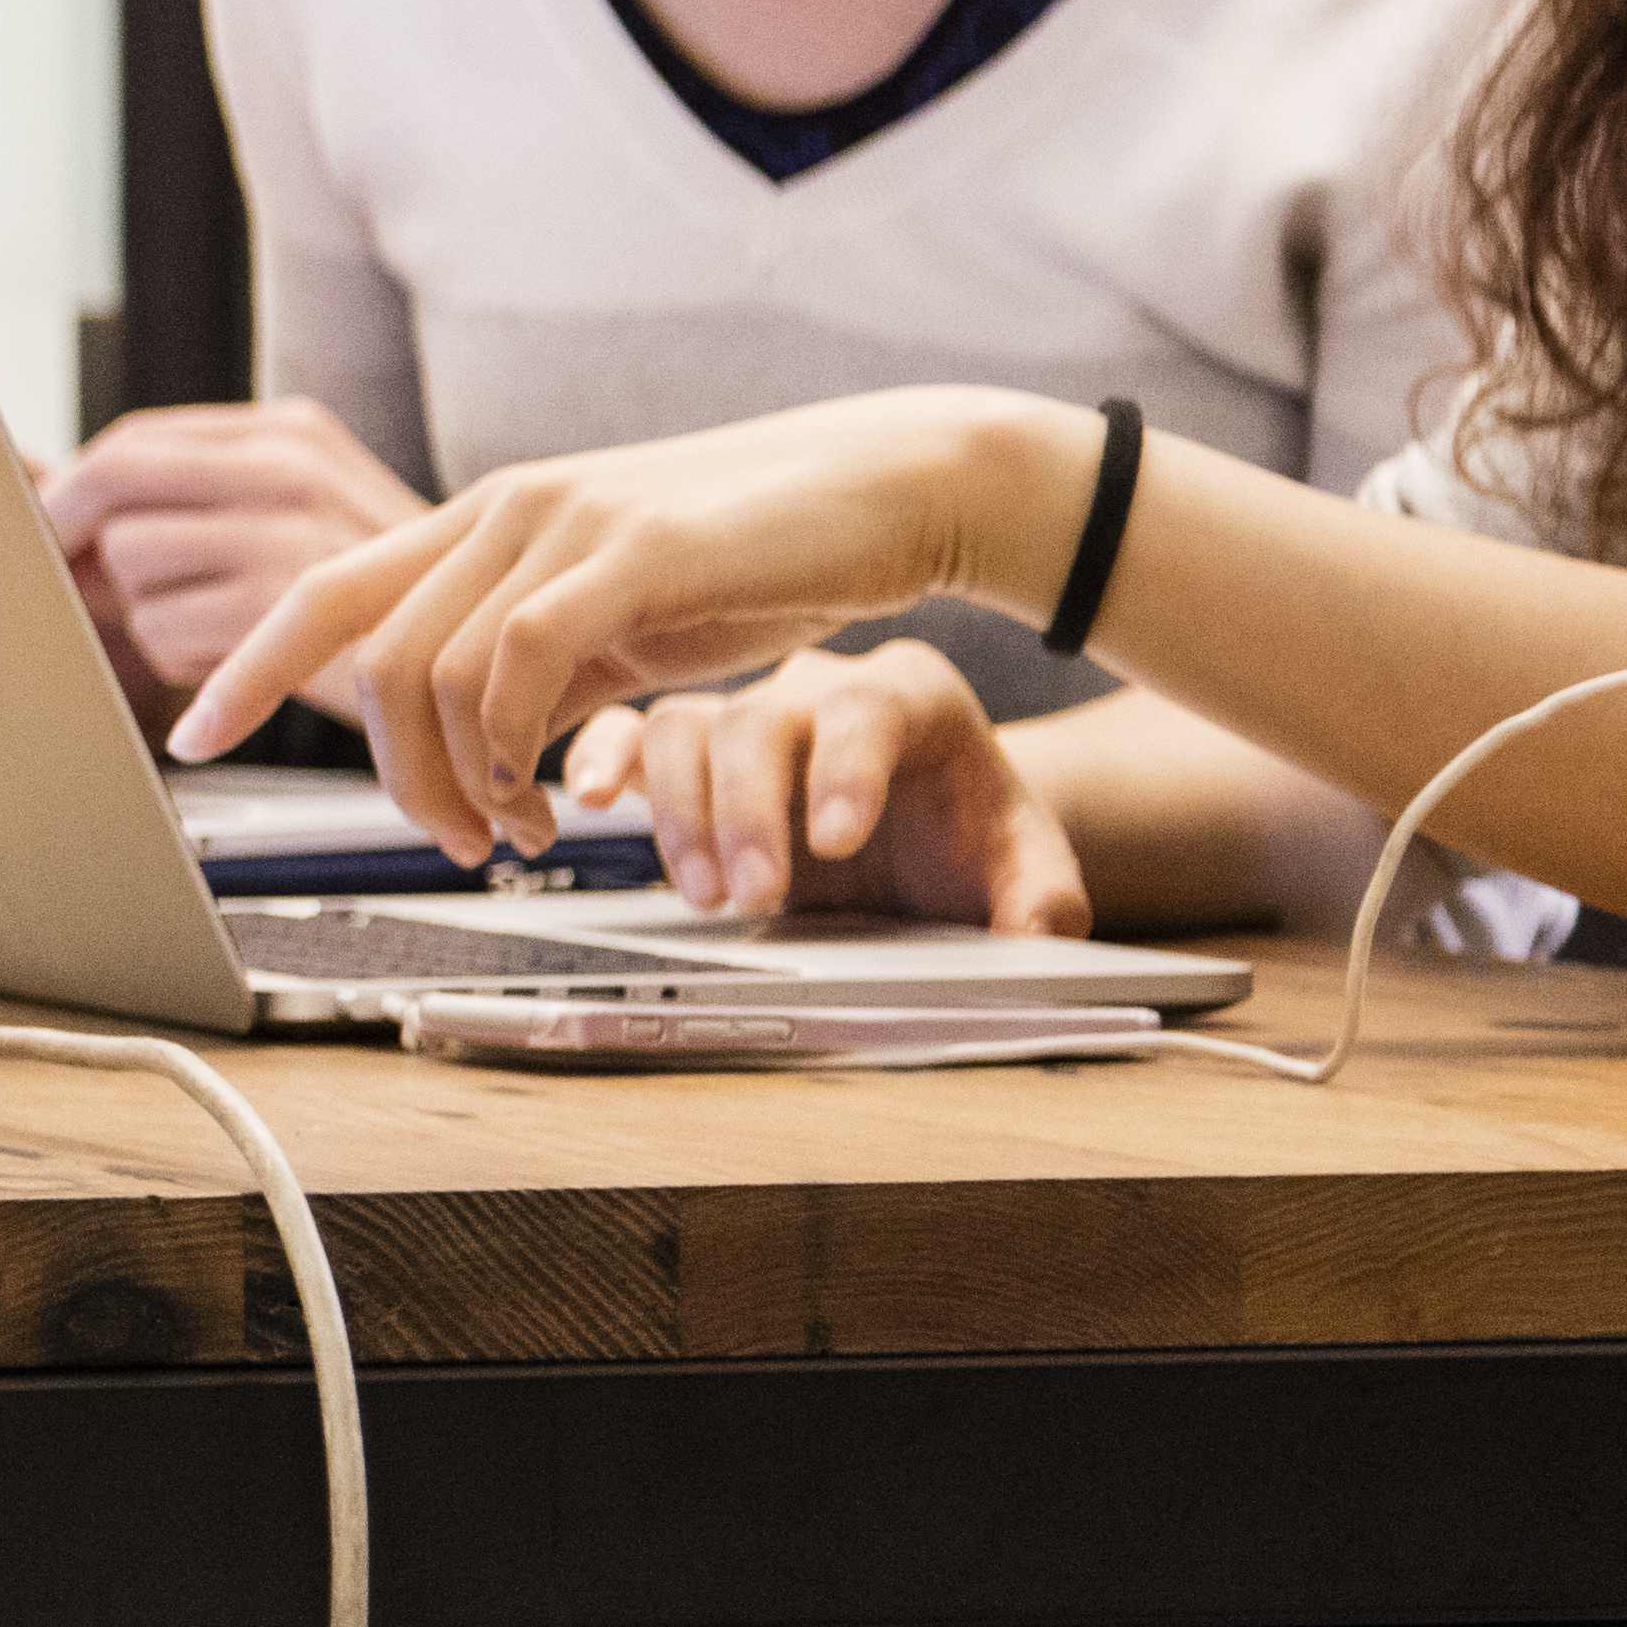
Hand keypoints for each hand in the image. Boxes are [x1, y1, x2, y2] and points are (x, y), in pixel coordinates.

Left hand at [32, 397, 434, 714]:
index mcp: (291, 433)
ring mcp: (284, 528)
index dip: (75, 490)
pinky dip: (181, 659)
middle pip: (109, 481)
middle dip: (72, 537)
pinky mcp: (278, 603)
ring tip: (220, 630)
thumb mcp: (303, 517)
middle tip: (76, 579)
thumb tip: (50, 497)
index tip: (55, 530)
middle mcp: (287, 465)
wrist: (498, 661)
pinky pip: (160, 628)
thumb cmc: (386, 604)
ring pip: (127, 559)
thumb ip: (202, 499)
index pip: (135, 439)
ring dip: (148, 610)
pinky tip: (241, 666)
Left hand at [166, 386, 1085, 862]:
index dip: (244, 663)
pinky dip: (509, 744)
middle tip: (445, 842)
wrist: (890, 490)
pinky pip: (514, 659)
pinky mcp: (629, 551)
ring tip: (507, 831)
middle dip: (385, 774)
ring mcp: (562, 522)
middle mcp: (505, 508)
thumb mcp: (621, 617)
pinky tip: (543, 795)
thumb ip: (539, 665)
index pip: (325, 589)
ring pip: (430, 668)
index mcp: (489, 520)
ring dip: (453, 779)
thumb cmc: (763, 554)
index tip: (189, 736)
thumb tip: (478, 744)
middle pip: (364, 652)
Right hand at [571, 648, 1093, 932]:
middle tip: (752, 894)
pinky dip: (598, 758)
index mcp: (909, 697)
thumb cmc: (972, 843)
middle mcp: (816, 691)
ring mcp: (746, 715)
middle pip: (758, 721)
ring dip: (676, 811)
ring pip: (683, 726)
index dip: (843, 771)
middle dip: (747, 810)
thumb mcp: (1028, 871)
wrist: (934, 834)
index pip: (865, 711)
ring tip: (703, 894)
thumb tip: (1035, 936)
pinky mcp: (691, 749)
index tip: (835, 841)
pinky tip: (583, 802)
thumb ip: (1042, 902)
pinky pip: (628, 729)